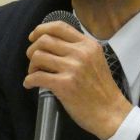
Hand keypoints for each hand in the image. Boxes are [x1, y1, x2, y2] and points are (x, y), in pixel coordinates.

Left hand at [23, 20, 131, 139]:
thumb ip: (79, 50)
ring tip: (34, 74)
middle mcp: (80, 53)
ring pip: (38, 56)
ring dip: (31, 66)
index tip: (33, 37)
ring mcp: (72, 68)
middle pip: (44, 40)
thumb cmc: (102, 90)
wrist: (111, 112)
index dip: (41, 29)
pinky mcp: (64, 85)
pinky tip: (30, 84)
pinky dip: (29, 81)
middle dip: (32, 50)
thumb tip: (52, 45)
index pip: (59, 27)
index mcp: (88, 45)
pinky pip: (36, 76)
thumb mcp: (96, 60)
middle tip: (34, 62)